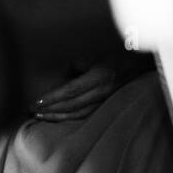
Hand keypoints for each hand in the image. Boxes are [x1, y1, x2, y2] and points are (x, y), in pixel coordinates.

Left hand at [33, 49, 148, 121]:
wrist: (140, 63)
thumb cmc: (115, 54)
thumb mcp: (96, 54)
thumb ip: (78, 65)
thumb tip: (61, 76)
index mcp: (100, 75)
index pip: (71, 90)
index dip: (52, 97)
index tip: (36, 101)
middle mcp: (103, 91)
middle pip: (72, 105)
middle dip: (51, 109)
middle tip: (32, 110)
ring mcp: (106, 100)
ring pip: (79, 114)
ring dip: (58, 116)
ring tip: (40, 116)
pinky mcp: (107, 105)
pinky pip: (87, 115)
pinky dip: (70, 118)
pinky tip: (58, 117)